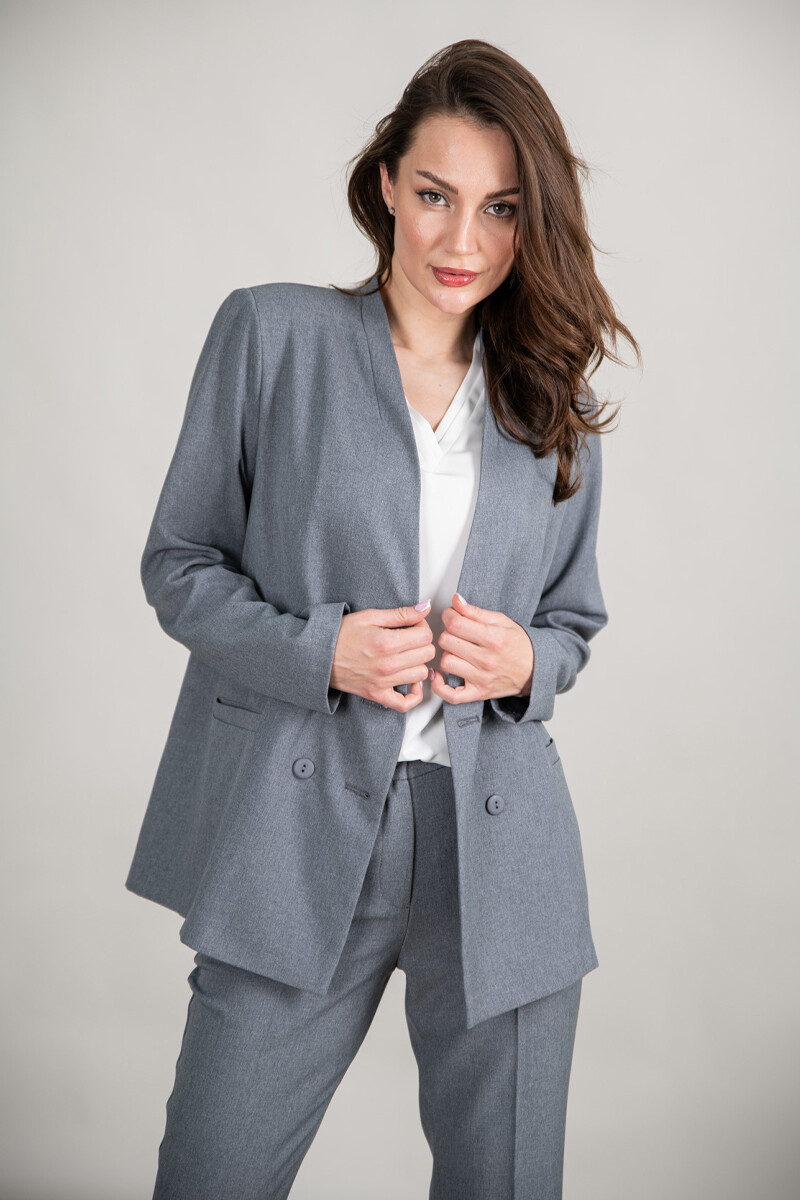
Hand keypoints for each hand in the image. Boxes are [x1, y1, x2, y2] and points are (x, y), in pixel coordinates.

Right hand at [330, 602, 435, 711]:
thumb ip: (400, 614)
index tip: (414, 626)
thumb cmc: (341, 634)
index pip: (425, 635)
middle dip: (422, 643)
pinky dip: (413, 695)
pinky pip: (405, 703)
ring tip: (408, 656)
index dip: (422, 627)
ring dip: (418, 664)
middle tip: (411, 638)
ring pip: (421, 674)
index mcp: (386, 642)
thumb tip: (425, 608)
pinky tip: (410, 682)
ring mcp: (383, 682)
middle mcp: (387, 664)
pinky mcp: (377, 695)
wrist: (318, 655)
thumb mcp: (370, 616)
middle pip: (427, 654)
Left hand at [429, 592, 533, 706]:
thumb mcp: (502, 621)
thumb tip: (456, 601)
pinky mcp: (478, 693)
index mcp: (493, 638)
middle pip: (446, 641)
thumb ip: (475, 611)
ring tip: (456, 651)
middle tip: (456, 633)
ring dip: (447, 654)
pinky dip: (439, 686)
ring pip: (446, 662)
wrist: (536, 670)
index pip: (455, 623)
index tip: (451, 616)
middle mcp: (486, 659)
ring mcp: (481, 678)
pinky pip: (451, 695)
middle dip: (448, 632)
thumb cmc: (520, 645)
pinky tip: (439, 675)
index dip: (448, 615)